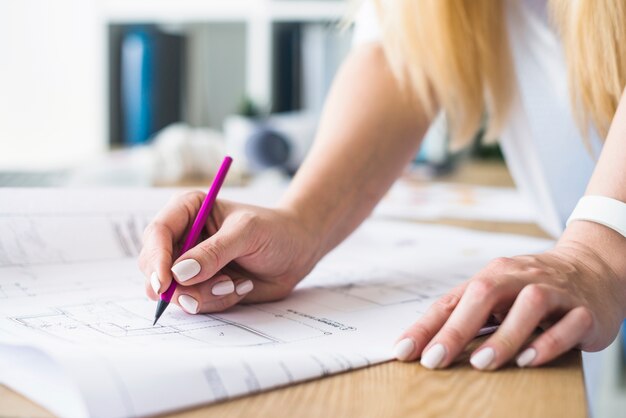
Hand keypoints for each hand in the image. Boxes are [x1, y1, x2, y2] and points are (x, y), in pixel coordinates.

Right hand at [138, 191, 317, 313]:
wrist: (297, 252)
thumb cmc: (274, 230)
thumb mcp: (247, 233)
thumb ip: (214, 252)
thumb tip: (180, 273)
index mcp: (188, 210)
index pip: (157, 233)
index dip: (156, 259)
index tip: (166, 283)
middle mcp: (183, 238)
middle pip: (155, 267)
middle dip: (182, 285)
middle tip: (220, 285)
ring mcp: (189, 266)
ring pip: (175, 292)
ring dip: (206, 294)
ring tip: (237, 283)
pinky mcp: (201, 287)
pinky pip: (195, 304)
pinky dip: (218, 301)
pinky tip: (241, 287)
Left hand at [393, 242, 624, 369]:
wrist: (592, 267)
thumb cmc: (532, 287)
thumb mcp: (497, 296)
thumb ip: (466, 315)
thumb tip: (424, 345)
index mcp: (491, 276)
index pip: (451, 301)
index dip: (425, 327)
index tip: (402, 351)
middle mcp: (519, 279)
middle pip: (484, 295)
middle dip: (455, 329)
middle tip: (434, 360)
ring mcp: (554, 292)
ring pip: (528, 306)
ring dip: (504, 336)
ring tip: (481, 363)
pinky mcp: (584, 310)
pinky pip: (568, 324)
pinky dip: (548, 343)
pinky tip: (528, 360)